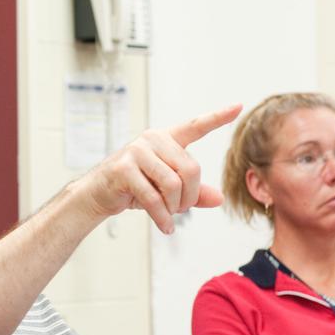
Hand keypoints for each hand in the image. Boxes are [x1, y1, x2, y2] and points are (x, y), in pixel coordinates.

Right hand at [82, 104, 240, 233]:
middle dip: (190, 196)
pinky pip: (153, 197)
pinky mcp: (123, 169)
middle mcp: (151, 139)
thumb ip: (193, 192)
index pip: (195, 126)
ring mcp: (135, 152)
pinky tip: (165, 227)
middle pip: (191, 169)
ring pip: (173, 184)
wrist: (96, 194)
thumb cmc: (132, 188)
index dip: (217, 117)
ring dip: (175, 207)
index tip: (238, 106)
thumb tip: (219, 199)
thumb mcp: (165, 189)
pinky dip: (162, 217)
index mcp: (165, 139)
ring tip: (170, 216)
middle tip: (182, 209)